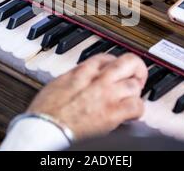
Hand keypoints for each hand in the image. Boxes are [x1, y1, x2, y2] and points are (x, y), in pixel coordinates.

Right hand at [27, 53, 147, 139]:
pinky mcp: (113, 114)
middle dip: (136, 67)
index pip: (107, 57)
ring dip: (134, 92)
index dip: (115, 63)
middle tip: (137, 75)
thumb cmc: (45, 110)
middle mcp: (98, 80)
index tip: (116, 69)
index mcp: (82, 70)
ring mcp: (107, 95)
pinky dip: (137, 109)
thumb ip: (75, 77)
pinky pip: (136, 106)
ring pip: (135, 85)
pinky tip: (131, 114)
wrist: (45, 126)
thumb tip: (80, 78)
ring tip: (130, 98)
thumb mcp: (58, 83)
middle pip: (129, 62)